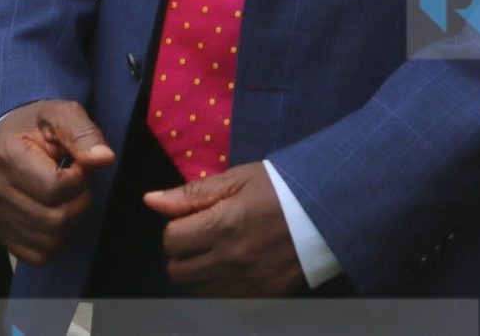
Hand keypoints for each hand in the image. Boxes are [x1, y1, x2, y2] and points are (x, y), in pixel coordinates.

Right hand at [0, 98, 115, 264]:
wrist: (1, 141)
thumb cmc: (36, 126)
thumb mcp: (61, 114)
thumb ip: (84, 133)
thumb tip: (105, 159)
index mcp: (8, 155)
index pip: (55, 187)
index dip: (79, 178)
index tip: (80, 165)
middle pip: (54, 219)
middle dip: (79, 202)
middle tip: (78, 184)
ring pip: (50, 241)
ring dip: (71, 222)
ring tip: (67, 198)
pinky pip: (38, 255)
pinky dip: (57, 240)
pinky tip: (56, 215)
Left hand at [143, 162, 306, 295]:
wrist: (329, 212)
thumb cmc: (282, 189)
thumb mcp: (238, 179)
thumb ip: (192, 193)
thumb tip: (150, 200)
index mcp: (223, 224)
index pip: (171, 239)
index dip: (178, 226)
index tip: (195, 218)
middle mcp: (231, 259)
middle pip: (177, 271)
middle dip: (184, 252)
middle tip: (205, 235)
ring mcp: (246, 283)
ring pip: (196, 289)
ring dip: (200, 271)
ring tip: (221, 250)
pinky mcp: (261, 299)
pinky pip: (222, 301)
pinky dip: (221, 287)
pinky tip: (236, 267)